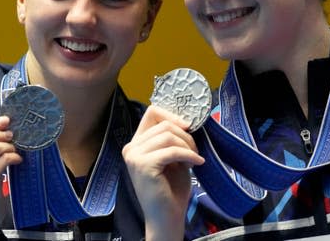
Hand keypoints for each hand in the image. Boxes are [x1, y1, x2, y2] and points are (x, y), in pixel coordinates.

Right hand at [122, 106, 204, 240]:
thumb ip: (172, 139)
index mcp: (136, 144)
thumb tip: (184, 120)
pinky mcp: (143, 165)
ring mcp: (134, 156)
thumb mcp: (172, 158)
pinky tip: (197, 163)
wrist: (166, 217)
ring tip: (195, 159)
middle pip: (164, 124)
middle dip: (185, 136)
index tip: (188, 127)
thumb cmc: (171, 190)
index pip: (152, 113)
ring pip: (168, 136)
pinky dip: (188, 155)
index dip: (172, 116)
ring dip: (188, 146)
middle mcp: (131, 147)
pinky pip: (171, 150)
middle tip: (195, 152)